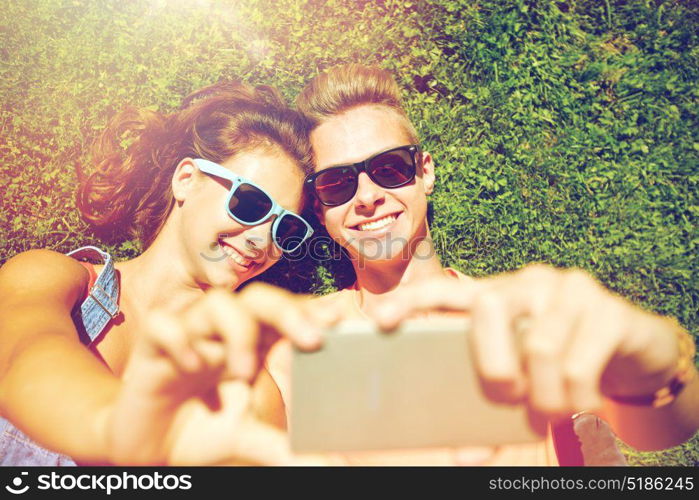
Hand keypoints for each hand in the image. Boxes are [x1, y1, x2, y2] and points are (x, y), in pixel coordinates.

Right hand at [104, 283, 340, 464]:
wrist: (146, 448)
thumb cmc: (201, 430)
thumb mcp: (246, 438)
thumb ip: (283, 446)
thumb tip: (330, 467)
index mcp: (251, 345)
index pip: (285, 314)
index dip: (311, 310)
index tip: (340, 317)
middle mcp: (223, 333)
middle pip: (259, 298)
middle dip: (287, 311)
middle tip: (311, 339)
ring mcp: (189, 335)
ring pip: (217, 303)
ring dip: (237, 331)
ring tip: (244, 372)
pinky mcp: (151, 348)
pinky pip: (163, 324)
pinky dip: (179, 339)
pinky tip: (191, 365)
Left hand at [375, 264, 683, 418]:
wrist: (633, 346)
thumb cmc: (562, 359)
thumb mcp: (525, 371)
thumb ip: (494, 394)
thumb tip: (464, 454)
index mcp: (496, 296)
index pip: (445, 290)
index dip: (410, 302)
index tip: (379, 322)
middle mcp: (527, 283)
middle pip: (488, 307)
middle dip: (492, 366)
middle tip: (506, 398)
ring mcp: (569, 290)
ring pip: (540, 345)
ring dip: (543, 398)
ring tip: (549, 417)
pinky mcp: (609, 310)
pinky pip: (580, 363)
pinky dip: (576, 401)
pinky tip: (580, 410)